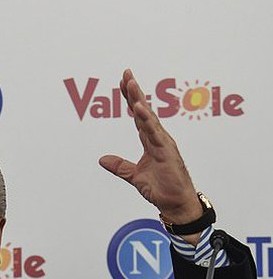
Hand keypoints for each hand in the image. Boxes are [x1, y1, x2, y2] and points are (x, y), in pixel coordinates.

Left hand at [99, 70, 201, 242]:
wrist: (175, 204)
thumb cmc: (161, 189)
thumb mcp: (134, 176)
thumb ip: (120, 166)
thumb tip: (102, 159)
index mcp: (150, 141)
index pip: (138, 116)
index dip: (130, 99)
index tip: (123, 83)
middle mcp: (158, 138)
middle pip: (143, 111)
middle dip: (135, 92)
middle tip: (126, 74)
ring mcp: (164, 143)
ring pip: (149, 117)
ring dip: (139, 100)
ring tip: (131, 83)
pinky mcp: (167, 151)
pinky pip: (155, 132)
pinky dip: (147, 120)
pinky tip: (139, 108)